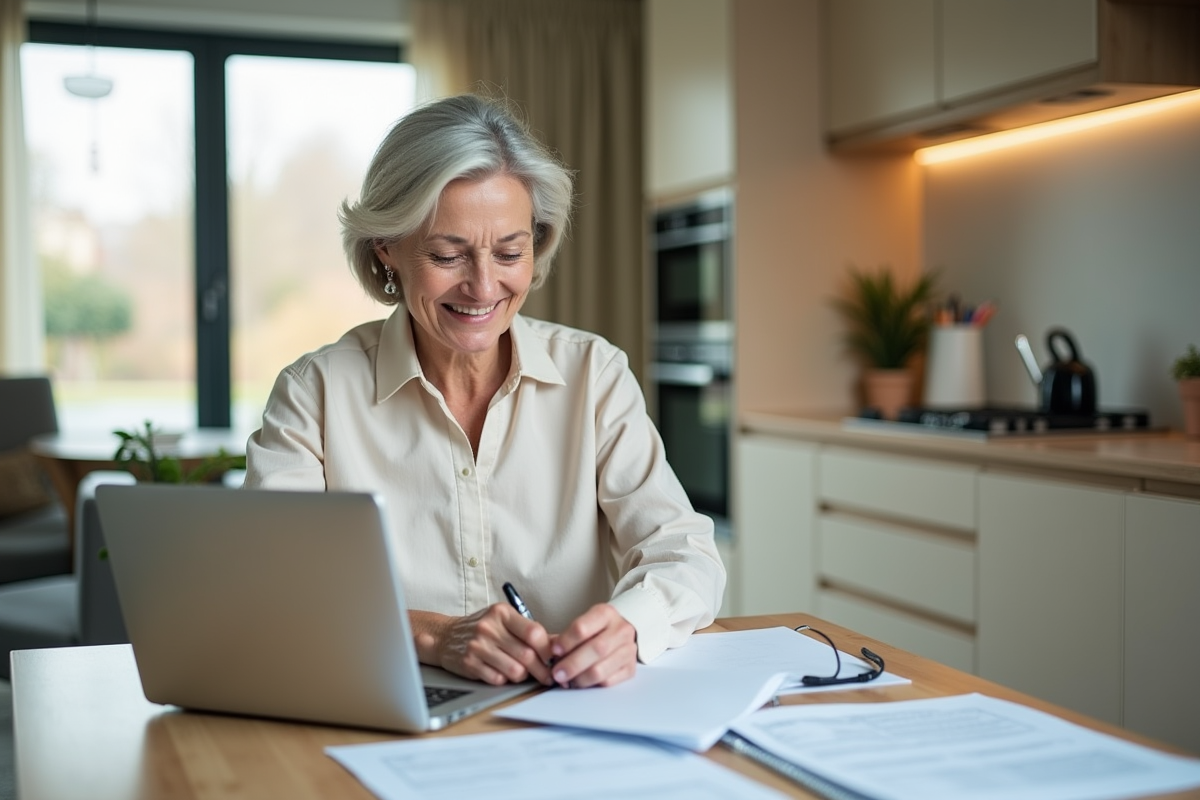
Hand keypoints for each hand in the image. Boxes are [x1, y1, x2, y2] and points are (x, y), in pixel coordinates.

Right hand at [411, 606, 554, 685]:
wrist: (445, 636)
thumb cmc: (483, 629)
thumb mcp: (504, 621)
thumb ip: (529, 631)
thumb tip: (559, 644)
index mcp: (502, 613)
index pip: (534, 632)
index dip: (548, 650)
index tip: (553, 658)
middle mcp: (489, 627)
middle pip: (527, 655)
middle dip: (541, 670)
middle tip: (547, 676)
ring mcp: (477, 646)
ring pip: (515, 671)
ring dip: (522, 676)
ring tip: (521, 672)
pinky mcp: (469, 664)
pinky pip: (498, 680)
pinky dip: (504, 680)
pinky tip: (502, 673)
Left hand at [548, 604, 637, 688]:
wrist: (619, 635)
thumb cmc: (594, 631)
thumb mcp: (582, 625)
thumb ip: (565, 638)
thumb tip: (550, 654)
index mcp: (605, 614)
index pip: (583, 627)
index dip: (566, 641)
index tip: (554, 651)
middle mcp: (621, 630)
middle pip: (596, 649)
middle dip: (572, 664)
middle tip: (557, 673)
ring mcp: (628, 650)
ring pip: (601, 669)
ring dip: (579, 679)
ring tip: (567, 681)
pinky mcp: (630, 669)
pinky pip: (608, 682)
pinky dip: (590, 685)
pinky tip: (580, 683)